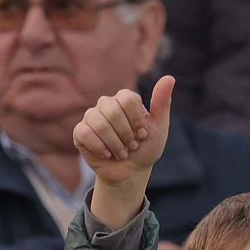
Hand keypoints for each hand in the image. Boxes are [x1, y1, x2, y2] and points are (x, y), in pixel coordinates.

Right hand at [78, 75, 174, 229]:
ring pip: (100, 124)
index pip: (128, 100)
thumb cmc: (145, 148)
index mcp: (124, 98)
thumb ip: (162, 103)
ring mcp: (91, 117)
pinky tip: (107, 154)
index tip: (143, 135)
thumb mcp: (159, 127)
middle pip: (113, 111)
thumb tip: (169, 78)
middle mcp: (106, 104)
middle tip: (132, 147)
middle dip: (126, 134)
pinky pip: (85, 134)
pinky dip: (99, 147)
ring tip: (121, 153)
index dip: (137, 121)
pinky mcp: (80, 132)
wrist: (130, 172)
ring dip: (114, 144)